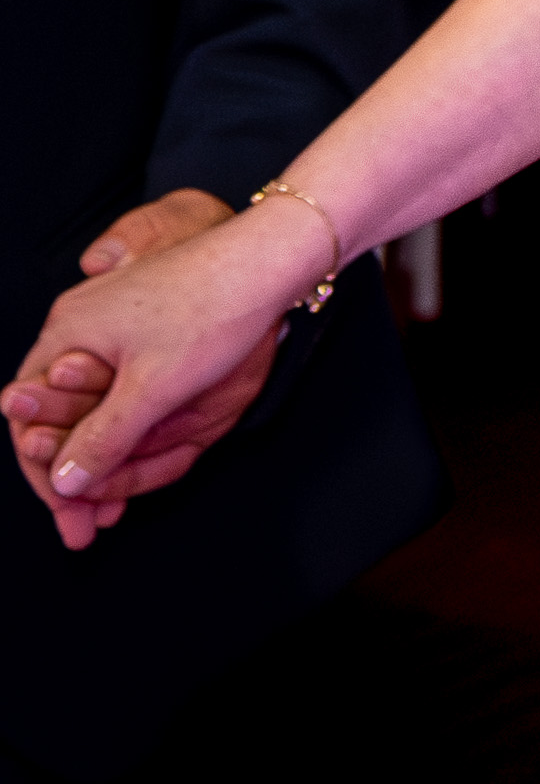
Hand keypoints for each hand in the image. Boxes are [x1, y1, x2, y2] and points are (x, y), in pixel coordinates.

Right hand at [3, 201, 309, 552]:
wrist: (268, 259)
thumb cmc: (213, 307)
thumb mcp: (152, 386)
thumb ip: (103, 437)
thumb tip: (65, 482)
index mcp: (68, 333)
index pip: (27, 419)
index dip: (47, 474)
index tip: (68, 515)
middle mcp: (81, 325)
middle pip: (57, 417)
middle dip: (74, 474)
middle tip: (87, 524)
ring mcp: (114, 324)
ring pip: (91, 406)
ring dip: (101, 456)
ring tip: (112, 504)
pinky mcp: (147, 326)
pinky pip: (121, 388)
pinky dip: (126, 427)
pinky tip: (139, 457)